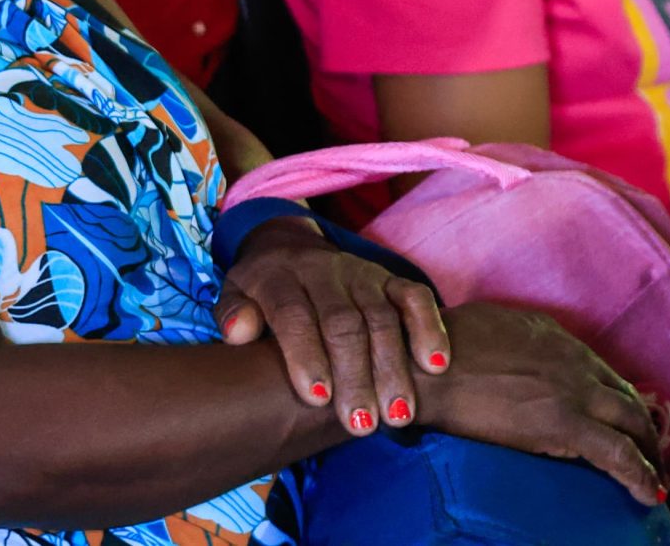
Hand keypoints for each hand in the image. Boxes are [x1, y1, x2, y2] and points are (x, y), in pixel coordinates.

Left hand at [216, 217, 447, 437]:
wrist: (288, 246)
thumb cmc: (262, 292)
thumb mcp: (236, 295)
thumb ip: (233, 314)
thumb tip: (238, 335)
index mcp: (279, 277)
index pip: (294, 314)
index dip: (305, 354)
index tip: (317, 397)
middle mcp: (322, 272)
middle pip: (343, 322)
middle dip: (354, 375)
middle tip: (361, 423)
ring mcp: (360, 273)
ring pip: (381, 317)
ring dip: (392, 367)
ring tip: (398, 415)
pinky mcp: (390, 278)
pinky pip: (414, 298)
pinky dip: (428, 329)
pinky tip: (436, 367)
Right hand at [414, 301, 665, 506]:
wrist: (421, 367)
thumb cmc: (436, 348)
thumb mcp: (491, 326)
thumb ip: (521, 342)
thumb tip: (527, 359)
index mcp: (553, 337)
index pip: (602, 373)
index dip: (618, 401)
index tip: (622, 422)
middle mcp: (573, 360)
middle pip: (627, 397)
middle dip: (644, 430)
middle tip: (649, 455)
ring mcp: (573, 391)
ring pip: (634, 423)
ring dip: (649, 453)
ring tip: (653, 477)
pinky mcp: (565, 425)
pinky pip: (619, 454)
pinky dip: (641, 474)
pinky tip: (648, 492)